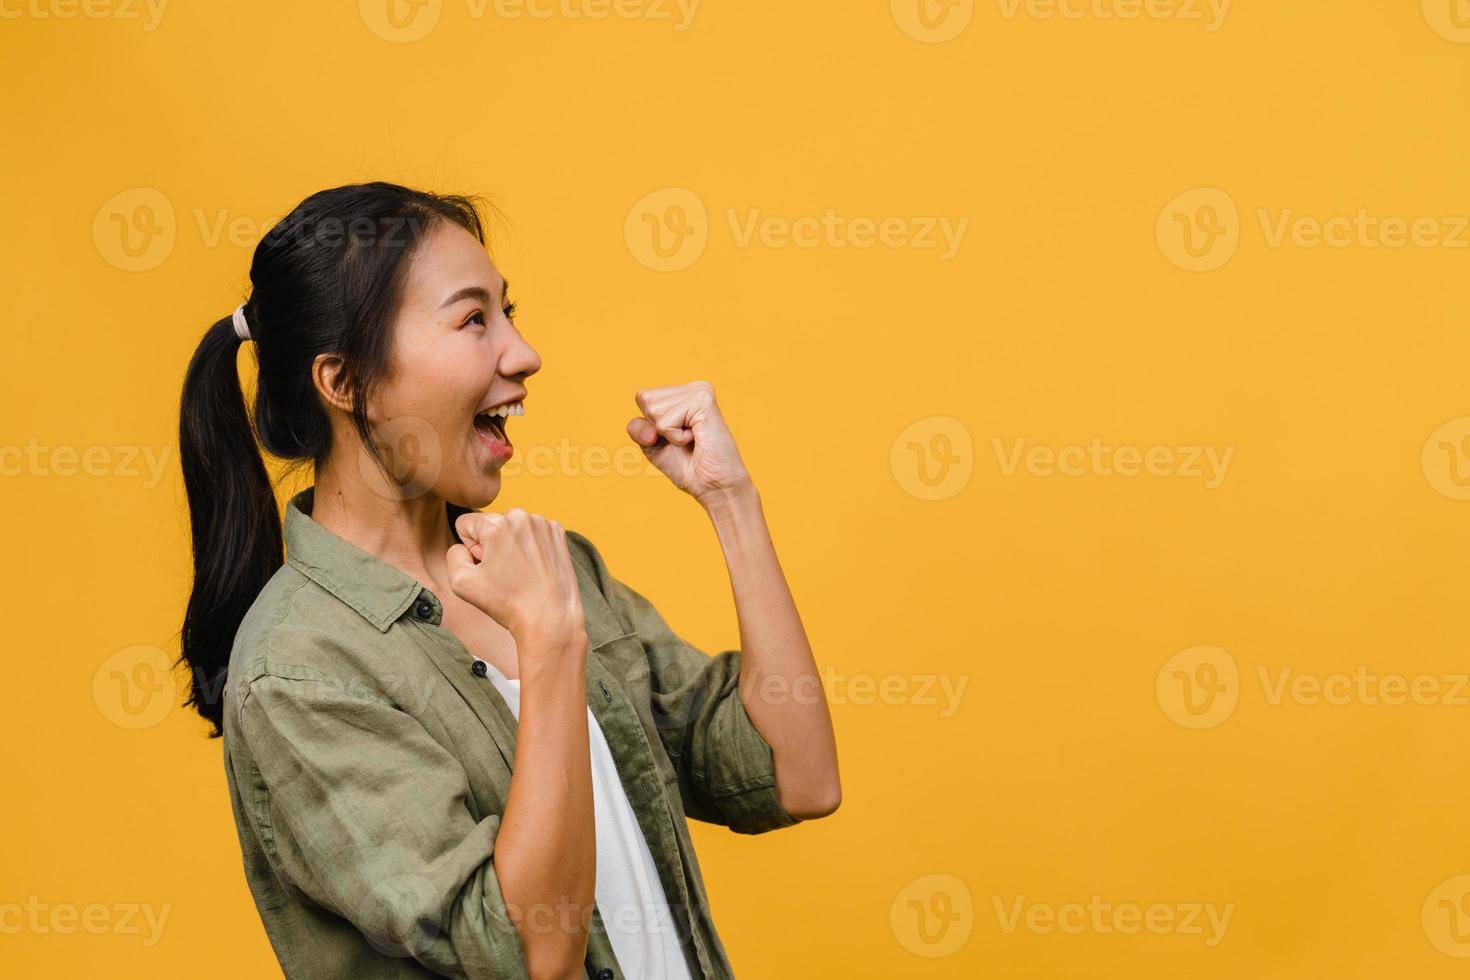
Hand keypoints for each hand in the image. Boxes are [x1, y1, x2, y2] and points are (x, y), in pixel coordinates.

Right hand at [447, 508, 586, 648]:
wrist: (550, 617)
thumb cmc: (507, 602)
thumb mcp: (461, 582)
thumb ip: (453, 554)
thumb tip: (464, 545)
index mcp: (496, 523)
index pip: (465, 524)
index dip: (470, 548)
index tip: (486, 566)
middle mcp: (521, 516)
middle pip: (491, 525)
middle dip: (492, 545)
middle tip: (504, 572)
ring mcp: (543, 523)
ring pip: (512, 528)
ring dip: (512, 545)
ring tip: (521, 572)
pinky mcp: (558, 533)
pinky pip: (533, 533)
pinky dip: (531, 547)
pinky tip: (535, 568)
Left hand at [626, 380, 752, 504]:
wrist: (714, 486)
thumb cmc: (689, 467)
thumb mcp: (652, 445)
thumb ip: (638, 428)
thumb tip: (643, 423)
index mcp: (685, 393)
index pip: (643, 398)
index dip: (649, 425)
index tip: (675, 438)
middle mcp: (694, 387)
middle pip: (644, 399)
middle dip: (657, 428)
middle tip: (685, 440)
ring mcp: (700, 391)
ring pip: (653, 409)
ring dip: (668, 434)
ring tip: (692, 440)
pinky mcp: (703, 401)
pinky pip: (665, 422)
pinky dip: (675, 438)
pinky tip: (696, 439)